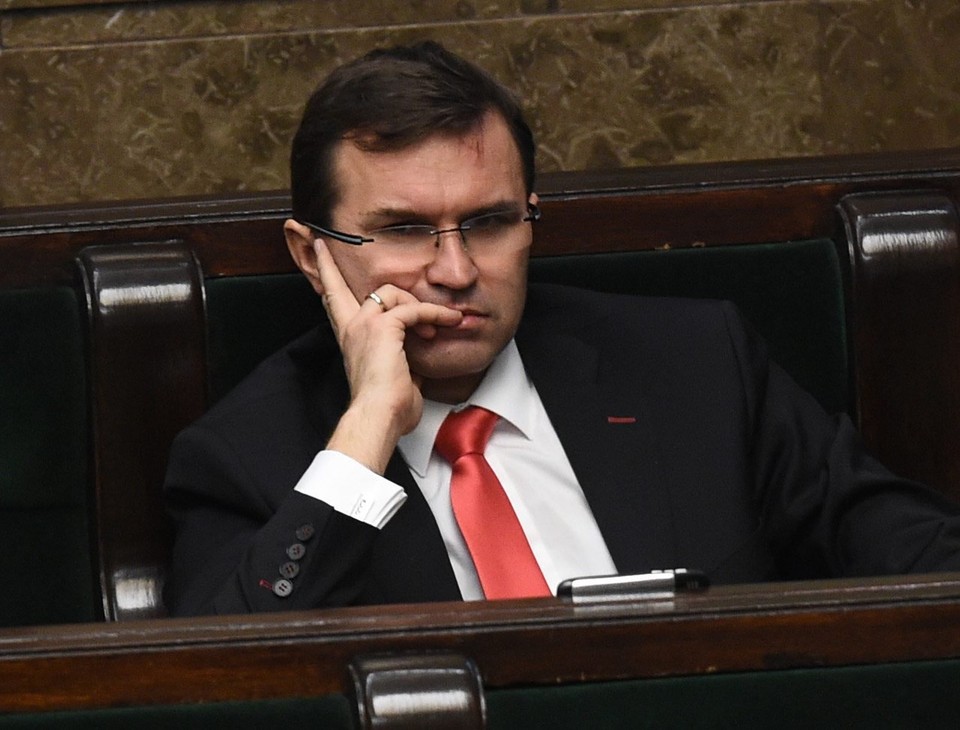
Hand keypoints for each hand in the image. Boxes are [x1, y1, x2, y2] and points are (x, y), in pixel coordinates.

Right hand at [312, 238, 461, 472]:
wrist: (379, 416)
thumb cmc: (386, 408)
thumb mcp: (396, 378)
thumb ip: (403, 361)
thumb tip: (417, 364)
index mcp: (351, 339)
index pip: (334, 302)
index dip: (326, 275)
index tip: (319, 251)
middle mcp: (352, 328)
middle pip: (337, 286)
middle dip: (326, 262)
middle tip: (319, 242)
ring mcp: (365, 325)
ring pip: (391, 292)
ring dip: (417, 305)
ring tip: (432, 327)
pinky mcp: (383, 326)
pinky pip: (413, 308)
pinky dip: (434, 313)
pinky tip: (446, 321)